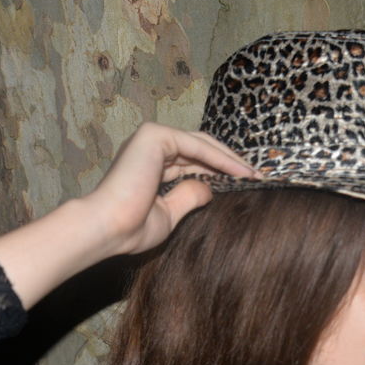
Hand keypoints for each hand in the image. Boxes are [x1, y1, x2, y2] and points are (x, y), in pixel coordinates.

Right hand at [82, 123, 256, 256]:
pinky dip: (220, 158)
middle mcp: (150, 147)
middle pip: (200, 148)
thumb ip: (189, 196)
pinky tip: (240, 171)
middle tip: (257, 175)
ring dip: (230, 159)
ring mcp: (151, 137)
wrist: (107, 228)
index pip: (192, 160)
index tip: (245, 183)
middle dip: (230, 161)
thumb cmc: (130, 228)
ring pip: (201, 144)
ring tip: (255, 174)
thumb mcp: (169, 214)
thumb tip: (210, 188)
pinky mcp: (154, 136)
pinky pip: (196, 145)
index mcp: (150, 163)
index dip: (219, 170)